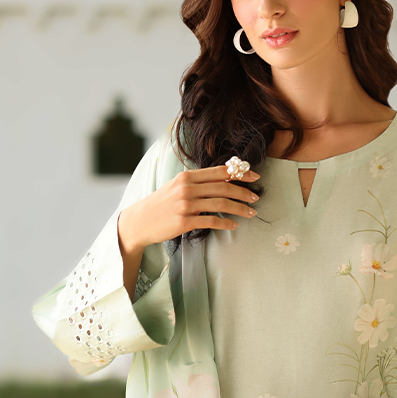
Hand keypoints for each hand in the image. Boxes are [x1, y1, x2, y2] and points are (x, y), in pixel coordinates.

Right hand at [118, 164, 259, 295]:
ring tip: (251, 212)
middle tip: (256, 197)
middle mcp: (187, 188)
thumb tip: (223, 179)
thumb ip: (197, 182)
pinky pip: (211, 222)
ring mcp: (185, 205)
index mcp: (187, 176)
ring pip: (220, 205)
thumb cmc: (162, 204)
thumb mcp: (177, 186)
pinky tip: (234, 225)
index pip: (219, 172)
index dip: (239, 173)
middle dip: (243, 192)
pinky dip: (225, 223)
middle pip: (223, 188)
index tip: (254, 177)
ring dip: (239, 208)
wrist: (140, 221)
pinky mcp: (184, 222)